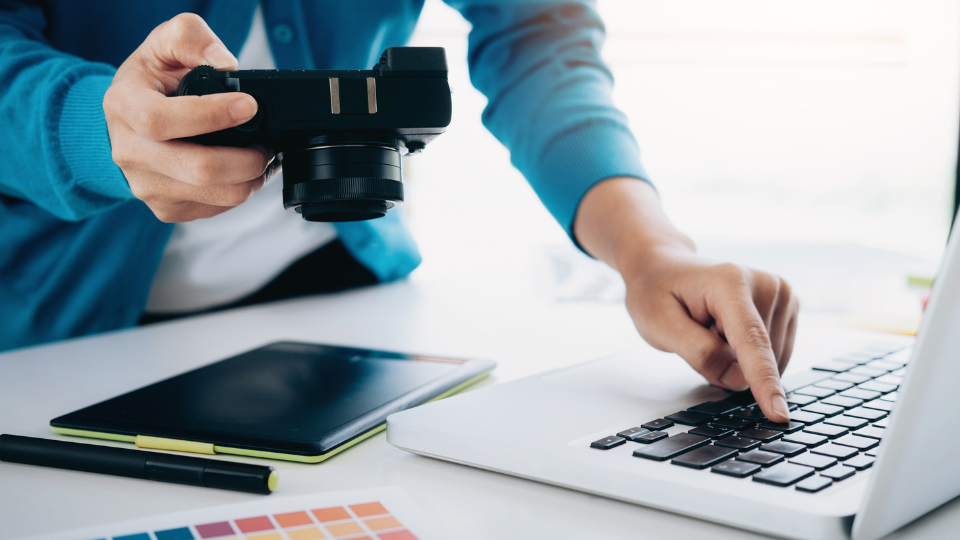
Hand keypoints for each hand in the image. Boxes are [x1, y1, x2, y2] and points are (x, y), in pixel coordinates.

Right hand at [104, 13, 274, 221]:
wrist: (129, 120)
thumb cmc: (152, 81)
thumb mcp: (166, 43)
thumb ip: (193, 39)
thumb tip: (227, 65)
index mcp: (125, 106)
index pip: (162, 120)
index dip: (212, 115)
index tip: (249, 106)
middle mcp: (130, 152)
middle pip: (200, 169)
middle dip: (249, 158)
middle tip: (267, 144)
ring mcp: (147, 186)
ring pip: (216, 194)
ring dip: (252, 178)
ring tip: (261, 156)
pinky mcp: (166, 209)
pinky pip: (215, 208)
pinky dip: (240, 192)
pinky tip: (243, 172)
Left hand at [574, 178, 798, 421]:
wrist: (664, 267)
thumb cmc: (657, 292)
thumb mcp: (659, 325)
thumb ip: (699, 353)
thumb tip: (740, 380)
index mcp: (731, 282)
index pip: (752, 342)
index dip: (764, 381)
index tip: (778, 414)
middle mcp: (766, 283)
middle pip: (759, 356)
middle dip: (728, 362)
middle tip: (696, 332)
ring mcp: (782, 293)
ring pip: (770, 360)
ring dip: (738, 358)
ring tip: (710, 327)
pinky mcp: (787, 306)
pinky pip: (774, 354)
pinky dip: (748, 354)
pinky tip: (726, 331)